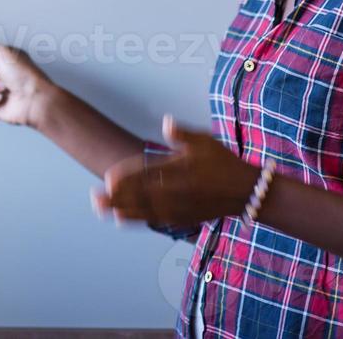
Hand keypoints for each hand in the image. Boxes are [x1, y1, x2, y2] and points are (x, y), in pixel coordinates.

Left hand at [92, 114, 258, 228]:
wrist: (246, 192)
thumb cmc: (224, 163)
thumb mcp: (206, 141)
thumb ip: (183, 134)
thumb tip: (166, 121)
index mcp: (180, 170)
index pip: (148, 173)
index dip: (127, 177)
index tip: (108, 178)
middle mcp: (178, 191)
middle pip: (142, 195)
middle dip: (117, 197)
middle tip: (95, 198)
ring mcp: (180, 208)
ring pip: (146, 210)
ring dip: (122, 210)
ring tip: (102, 210)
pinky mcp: (183, 218)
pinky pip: (156, 220)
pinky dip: (138, 219)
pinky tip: (122, 219)